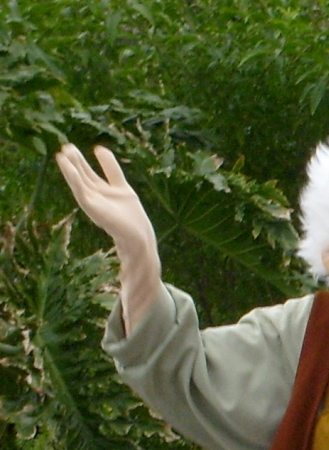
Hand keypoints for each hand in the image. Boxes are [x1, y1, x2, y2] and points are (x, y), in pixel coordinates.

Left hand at [53, 143, 161, 323]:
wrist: (145, 253)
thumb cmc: (135, 259)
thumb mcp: (130, 261)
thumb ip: (129, 277)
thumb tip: (130, 301)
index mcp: (100, 214)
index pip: (82, 192)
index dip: (73, 176)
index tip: (62, 161)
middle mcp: (102, 204)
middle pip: (83, 181)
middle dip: (73, 167)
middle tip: (63, 151)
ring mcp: (112, 198)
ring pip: (93, 176)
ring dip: (82, 163)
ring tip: (69, 147)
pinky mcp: (124, 194)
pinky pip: (115, 174)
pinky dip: (108, 162)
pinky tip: (100, 149)